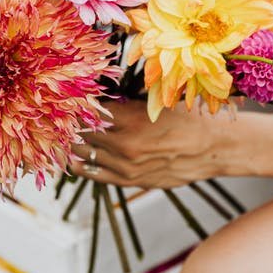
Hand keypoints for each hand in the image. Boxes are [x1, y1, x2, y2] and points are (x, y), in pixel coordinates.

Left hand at [69, 100, 230, 187]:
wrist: (210, 148)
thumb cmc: (185, 118)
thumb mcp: (157, 100)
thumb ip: (128, 98)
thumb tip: (100, 91)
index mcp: (131, 119)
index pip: (90, 111)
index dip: (78, 103)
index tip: (69, 98)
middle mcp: (125, 145)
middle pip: (82, 133)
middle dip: (71, 123)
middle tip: (62, 114)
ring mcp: (126, 166)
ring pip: (84, 154)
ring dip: (73, 143)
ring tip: (65, 134)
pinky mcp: (130, 181)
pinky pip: (95, 174)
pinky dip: (81, 165)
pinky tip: (73, 157)